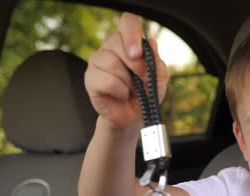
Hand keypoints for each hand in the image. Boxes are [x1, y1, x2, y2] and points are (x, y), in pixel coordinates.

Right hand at [85, 12, 168, 130]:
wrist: (134, 117)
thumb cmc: (146, 95)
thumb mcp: (159, 78)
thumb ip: (156, 61)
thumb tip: (151, 43)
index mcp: (128, 42)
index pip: (127, 22)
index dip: (132, 33)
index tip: (138, 53)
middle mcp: (110, 48)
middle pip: (116, 41)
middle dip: (135, 64)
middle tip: (142, 80)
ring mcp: (97, 62)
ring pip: (111, 62)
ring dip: (128, 81)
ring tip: (130, 90)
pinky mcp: (90, 78)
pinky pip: (106, 80)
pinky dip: (119, 91)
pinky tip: (121, 95)